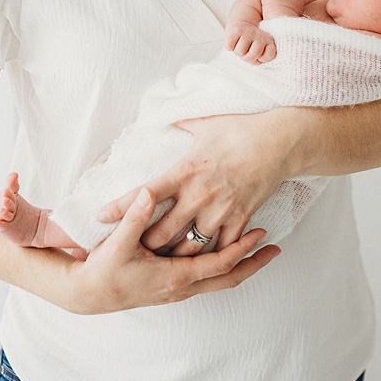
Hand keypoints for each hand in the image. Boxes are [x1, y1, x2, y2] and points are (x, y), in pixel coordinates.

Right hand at [67, 186, 279, 313]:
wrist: (88, 296)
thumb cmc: (104, 271)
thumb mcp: (118, 243)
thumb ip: (134, 216)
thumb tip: (149, 191)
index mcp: (175, 276)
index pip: (219, 264)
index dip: (242, 250)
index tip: (262, 235)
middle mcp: (181, 287)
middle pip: (228, 278)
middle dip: (252, 264)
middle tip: (275, 250)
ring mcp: (177, 290)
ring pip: (218, 282)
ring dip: (239, 266)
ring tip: (256, 251)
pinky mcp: (171, 287)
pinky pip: (205, 280)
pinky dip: (221, 269)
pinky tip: (224, 255)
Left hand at [96, 111, 293, 256]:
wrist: (280, 142)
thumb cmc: (241, 129)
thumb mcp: (204, 123)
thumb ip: (180, 125)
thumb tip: (164, 117)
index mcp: (185, 170)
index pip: (145, 193)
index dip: (120, 206)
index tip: (100, 216)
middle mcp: (199, 194)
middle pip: (162, 231)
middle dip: (144, 244)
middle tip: (128, 251)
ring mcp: (221, 210)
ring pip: (190, 246)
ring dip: (174, 256)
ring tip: (158, 264)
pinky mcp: (241, 219)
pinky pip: (222, 247)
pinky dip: (210, 255)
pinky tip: (200, 262)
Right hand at [224, 21, 275, 63]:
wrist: (241, 24)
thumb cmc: (251, 42)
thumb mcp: (262, 49)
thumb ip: (263, 56)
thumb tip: (259, 58)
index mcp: (268, 40)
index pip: (270, 54)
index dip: (262, 59)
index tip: (259, 55)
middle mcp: (260, 35)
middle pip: (254, 54)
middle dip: (248, 58)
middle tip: (246, 52)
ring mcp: (248, 32)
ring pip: (240, 52)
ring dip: (238, 52)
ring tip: (240, 46)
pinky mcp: (236, 30)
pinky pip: (229, 47)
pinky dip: (230, 47)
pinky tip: (234, 42)